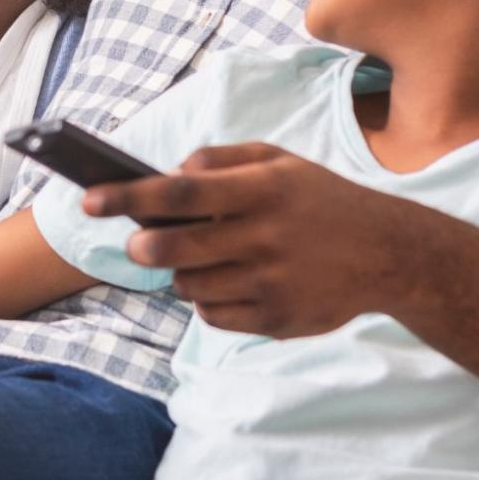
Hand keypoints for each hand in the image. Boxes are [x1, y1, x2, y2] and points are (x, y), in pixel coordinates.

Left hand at [83, 143, 426, 338]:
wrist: (390, 254)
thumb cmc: (321, 200)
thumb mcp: (280, 161)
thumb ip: (221, 159)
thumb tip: (170, 174)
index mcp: (263, 190)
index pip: (179, 194)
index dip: (127, 197)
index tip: (88, 198)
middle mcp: (265, 237)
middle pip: (174, 249)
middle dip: (143, 246)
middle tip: (139, 243)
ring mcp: (271, 283)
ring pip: (189, 286)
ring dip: (182, 273)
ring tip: (205, 258)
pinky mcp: (276, 320)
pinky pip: (214, 316)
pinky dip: (209, 301)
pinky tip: (231, 283)